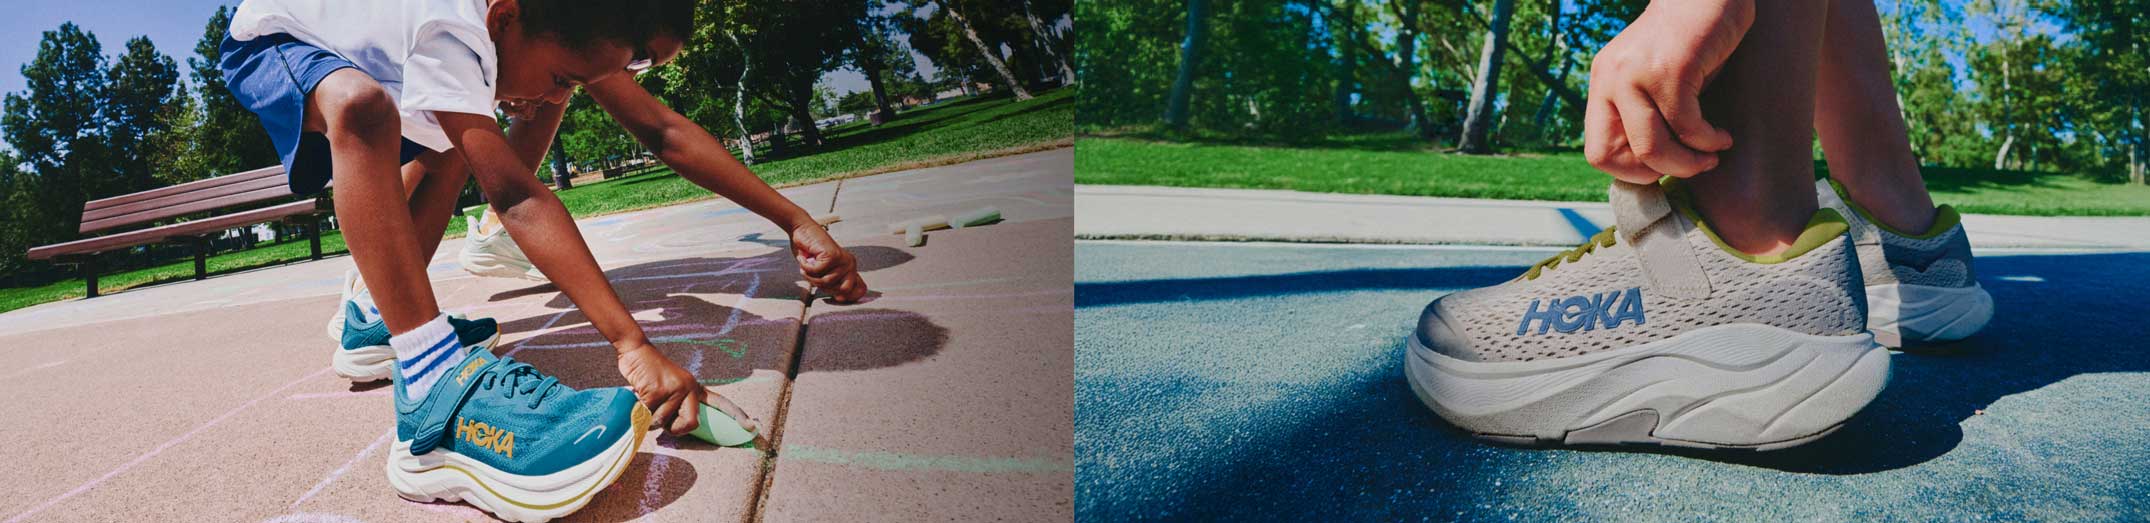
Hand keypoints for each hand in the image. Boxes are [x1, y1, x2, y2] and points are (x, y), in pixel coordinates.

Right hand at [617, 344, 705, 434]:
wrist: (636, 350)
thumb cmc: (650, 372)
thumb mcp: (671, 384)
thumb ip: (677, 403)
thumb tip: (678, 429)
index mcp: (693, 388)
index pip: (702, 414)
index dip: (687, 428)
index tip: (689, 428)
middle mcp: (688, 388)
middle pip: (688, 424)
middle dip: (671, 428)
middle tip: (658, 417)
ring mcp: (673, 389)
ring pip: (662, 421)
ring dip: (649, 418)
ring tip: (645, 403)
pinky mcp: (657, 391)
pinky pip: (647, 414)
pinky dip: (638, 411)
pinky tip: (637, 398)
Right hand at [791, 224, 866, 302]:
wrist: (802, 230)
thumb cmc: (810, 253)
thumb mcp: (824, 272)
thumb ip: (833, 283)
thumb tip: (842, 298)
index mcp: (851, 269)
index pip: (860, 290)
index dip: (848, 297)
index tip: (835, 296)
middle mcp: (850, 263)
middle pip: (842, 291)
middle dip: (824, 287)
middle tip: (814, 275)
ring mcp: (843, 259)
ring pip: (826, 282)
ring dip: (811, 276)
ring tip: (807, 265)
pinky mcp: (833, 255)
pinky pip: (817, 272)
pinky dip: (806, 267)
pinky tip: (805, 257)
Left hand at [1584, 0, 1751, 182]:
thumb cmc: (1691, 40)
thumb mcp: (1655, 79)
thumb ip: (1647, 113)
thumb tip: (1656, 166)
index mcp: (1603, 84)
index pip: (1596, 152)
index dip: (1630, 172)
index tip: (1663, 167)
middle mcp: (1611, 79)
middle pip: (1611, 157)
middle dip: (1656, 173)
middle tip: (1690, 166)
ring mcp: (1636, 74)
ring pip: (1651, 148)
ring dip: (1687, 164)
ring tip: (1712, 155)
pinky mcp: (1670, 70)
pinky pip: (1687, 126)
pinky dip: (1709, 140)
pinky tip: (1722, 136)